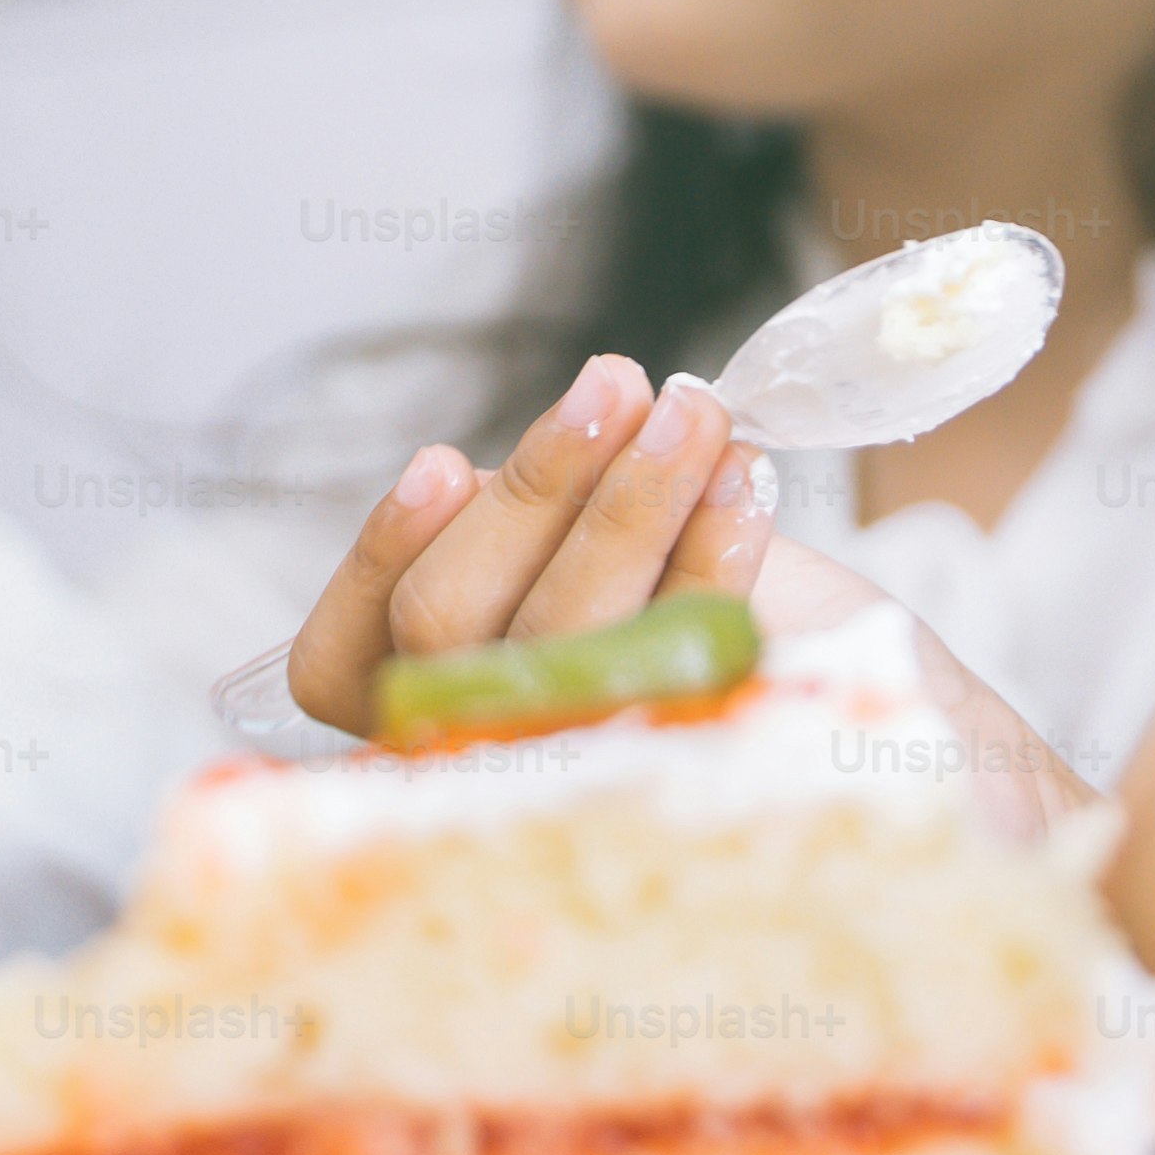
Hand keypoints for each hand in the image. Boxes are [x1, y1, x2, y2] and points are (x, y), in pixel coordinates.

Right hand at [280, 357, 771, 728]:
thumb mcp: (561, 543)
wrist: (819, 667)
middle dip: (537, 487)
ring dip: (633, 501)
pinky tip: (744, 481)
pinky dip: (715, 553)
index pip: (335, 661)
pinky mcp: (687, 761)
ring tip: (694, 410)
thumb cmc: (662, 584)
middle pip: (450, 626)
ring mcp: (575, 772)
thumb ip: (522, 515)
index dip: (379, 558)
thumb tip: (552, 435)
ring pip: (562, 635)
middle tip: (616, 382)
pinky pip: (684, 652)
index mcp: (408, 708)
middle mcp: (470, 756)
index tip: (443, 460)